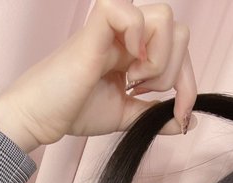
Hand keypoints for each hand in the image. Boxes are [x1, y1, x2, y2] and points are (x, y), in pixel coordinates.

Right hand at [0, 0, 195, 151]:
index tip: (180, 113)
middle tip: (143, 92)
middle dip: (174, 72)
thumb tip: (187, 123)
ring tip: (131, 81)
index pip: (182, 51)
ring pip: (166, 19)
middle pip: (180, 31)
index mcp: (137, 49)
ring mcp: (114, 26)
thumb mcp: (128, 116)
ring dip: (158, 60)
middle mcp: (129, 32)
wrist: (43, 116)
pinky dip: (138, 39)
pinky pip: (131, 11)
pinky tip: (126, 66)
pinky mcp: (97, 26)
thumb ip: (156, 115)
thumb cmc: (77, 110)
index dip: (189, 84)